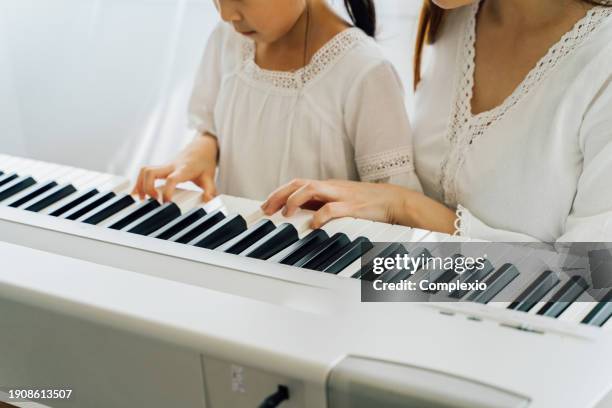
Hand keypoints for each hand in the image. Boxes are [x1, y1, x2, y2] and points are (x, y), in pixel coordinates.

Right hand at [132, 134, 218, 201]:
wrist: (202, 147)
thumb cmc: (204, 162)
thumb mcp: (210, 177)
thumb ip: (210, 190)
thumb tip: (209, 201)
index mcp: (183, 169)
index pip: (171, 179)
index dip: (167, 192)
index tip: (166, 203)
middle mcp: (171, 166)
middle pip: (150, 172)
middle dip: (147, 187)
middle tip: (154, 201)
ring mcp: (164, 166)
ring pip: (144, 170)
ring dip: (140, 184)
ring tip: (142, 199)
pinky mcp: (161, 168)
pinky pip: (145, 172)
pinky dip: (139, 182)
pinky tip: (138, 193)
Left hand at [261, 179, 457, 233]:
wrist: (394, 201)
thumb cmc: (366, 204)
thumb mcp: (340, 202)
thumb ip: (322, 206)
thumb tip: (300, 217)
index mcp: (327, 187)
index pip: (297, 184)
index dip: (278, 193)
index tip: (265, 206)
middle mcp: (331, 187)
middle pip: (299, 183)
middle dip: (279, 195)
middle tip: (266, 210)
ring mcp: (342, 195)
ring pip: (312, 189)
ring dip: (294, 200)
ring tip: (285, 214)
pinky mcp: (353, 206)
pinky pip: (332, 208)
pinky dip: (319, 217)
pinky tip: (311, 226)